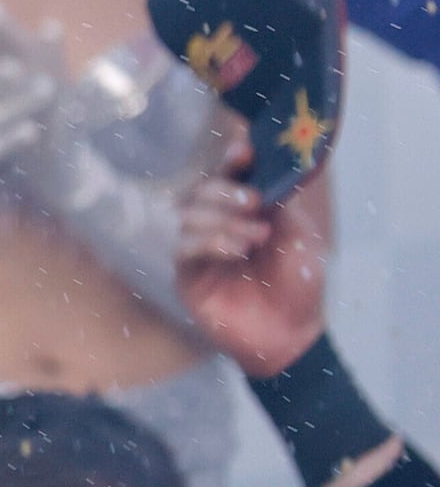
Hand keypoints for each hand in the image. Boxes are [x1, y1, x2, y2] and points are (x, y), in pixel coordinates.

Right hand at [178, 136, 330, 377]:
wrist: (290, 335)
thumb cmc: (299, 286)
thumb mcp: (300, 240)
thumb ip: (283, 207)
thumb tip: (270, 172)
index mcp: (245, 212)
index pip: (229, 176)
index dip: (231, 160)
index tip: (244, 151)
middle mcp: (217, 225)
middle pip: (201, 190)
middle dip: (225, 191)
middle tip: (254, 202)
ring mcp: (200, 250)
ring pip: (189, 215)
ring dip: (223, 220)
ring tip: (256, 238)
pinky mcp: (188, 275)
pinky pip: (185, 248)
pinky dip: (210, 243)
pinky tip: (236, 252)